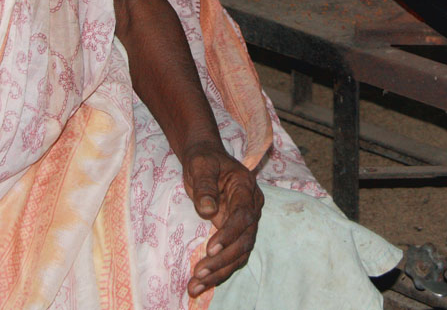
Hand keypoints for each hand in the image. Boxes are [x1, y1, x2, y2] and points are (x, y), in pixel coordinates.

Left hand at [181, 141, 264, 297]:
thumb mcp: (200, 165)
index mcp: (246, 188)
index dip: (229, 234)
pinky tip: (201, 282)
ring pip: (240, 253)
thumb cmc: (204, 160)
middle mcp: (251, 207)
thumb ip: (204, 185)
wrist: (206, 160)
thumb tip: (207, 210)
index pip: (243, 216)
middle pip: (244, 240)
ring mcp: (245, 222)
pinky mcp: (236, 233)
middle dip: (222, 260)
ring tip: (195, 286)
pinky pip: (232, 256)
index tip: (210, 249)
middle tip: (198, 273)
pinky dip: (218, 271)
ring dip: (220, 272)